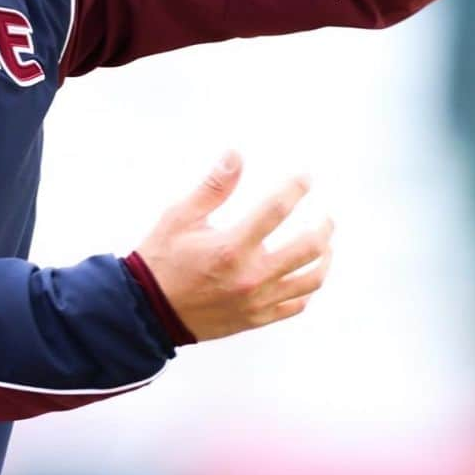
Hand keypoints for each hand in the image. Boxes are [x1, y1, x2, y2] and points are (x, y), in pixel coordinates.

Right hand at [135, 151, 333, 340]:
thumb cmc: (162, 260)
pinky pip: (296, 305)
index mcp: (231, 247)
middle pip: (308, 248)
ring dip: (324, 258)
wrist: (148, 312)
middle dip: (324, 227)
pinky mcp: (255, 318)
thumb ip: (213, 187)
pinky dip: (308, 288)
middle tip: (326, 216)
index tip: (306, 178)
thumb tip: (235, 156)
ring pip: (309, 279)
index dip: (295, 189)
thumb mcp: (180, 217)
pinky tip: (307, 274)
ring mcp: (256, 301)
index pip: (277, 210)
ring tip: (325, 244)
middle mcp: (250, 276)